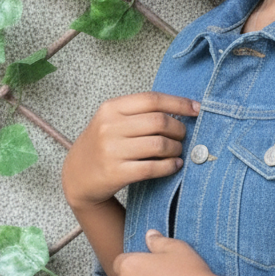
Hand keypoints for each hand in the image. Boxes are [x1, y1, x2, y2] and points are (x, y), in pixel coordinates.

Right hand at [62, 91, 199, 209]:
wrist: (77, 175)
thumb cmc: (101, 145)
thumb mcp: (111, 121)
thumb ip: (139, 113)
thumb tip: (181, 111)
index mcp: (110, 108)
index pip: (152, 99)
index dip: (179, 103)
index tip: (197, 108)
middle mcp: (109, 127)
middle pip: (159, 121)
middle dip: (179, 129)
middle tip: (184, 136)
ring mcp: (112, 150)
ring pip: (159, 144)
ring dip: (176, 148)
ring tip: (178, 151)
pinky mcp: (116, 172)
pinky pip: (153, 167)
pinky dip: (169, 166)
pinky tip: (174, 165)